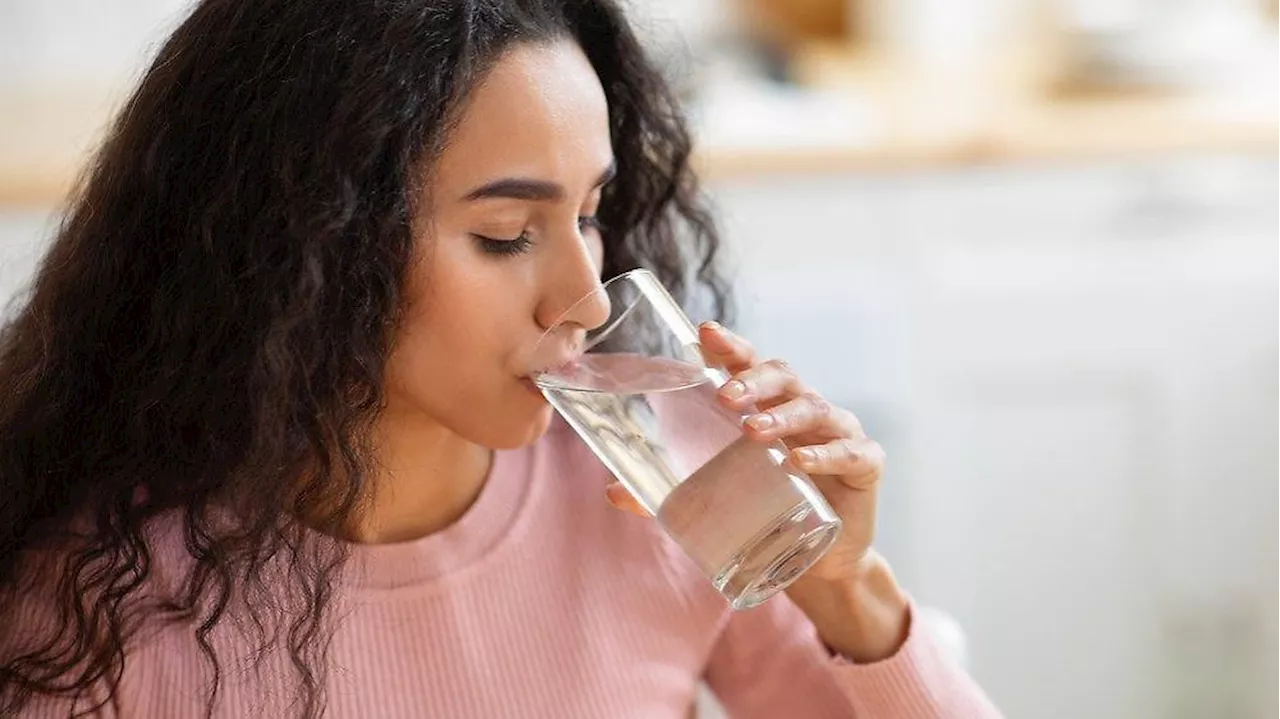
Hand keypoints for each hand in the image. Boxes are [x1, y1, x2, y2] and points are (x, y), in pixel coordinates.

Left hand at [604, 321, 908, 660]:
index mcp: (769, 406)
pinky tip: (801, 463)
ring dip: (783, 416)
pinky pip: (850, 451)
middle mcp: (804, 409)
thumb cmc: (767, 511)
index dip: (729, 346)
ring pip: (814, 408)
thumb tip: (612, 491)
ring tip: (754, 431)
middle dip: (753, 379)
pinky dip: (826, 454)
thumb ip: (667, 495)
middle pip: (783, 376)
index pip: (748, 364)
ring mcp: (838, 432)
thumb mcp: (717, 499)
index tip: (705, 332)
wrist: (820, 563)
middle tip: (724, 395)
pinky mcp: (866, 463)